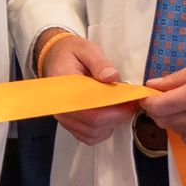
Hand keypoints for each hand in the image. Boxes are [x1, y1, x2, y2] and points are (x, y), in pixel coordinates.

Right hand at [37, 30, 140, 144]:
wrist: (55, 58)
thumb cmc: (70, 54)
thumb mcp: (86, 49)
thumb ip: (99, 62)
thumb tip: (111, 77)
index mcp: (64, 89)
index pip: (89, 111)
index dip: (113, 110)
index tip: (130, 101)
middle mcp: (61, 108)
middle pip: (93, 125)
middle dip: (117, 117)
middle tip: (130, 103)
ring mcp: (65, 118)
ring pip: (92, 134)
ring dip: (111, 124)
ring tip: (120, 108)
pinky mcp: (70, 123)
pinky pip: (88, 136)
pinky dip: (103, 130)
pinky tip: (109, 115)